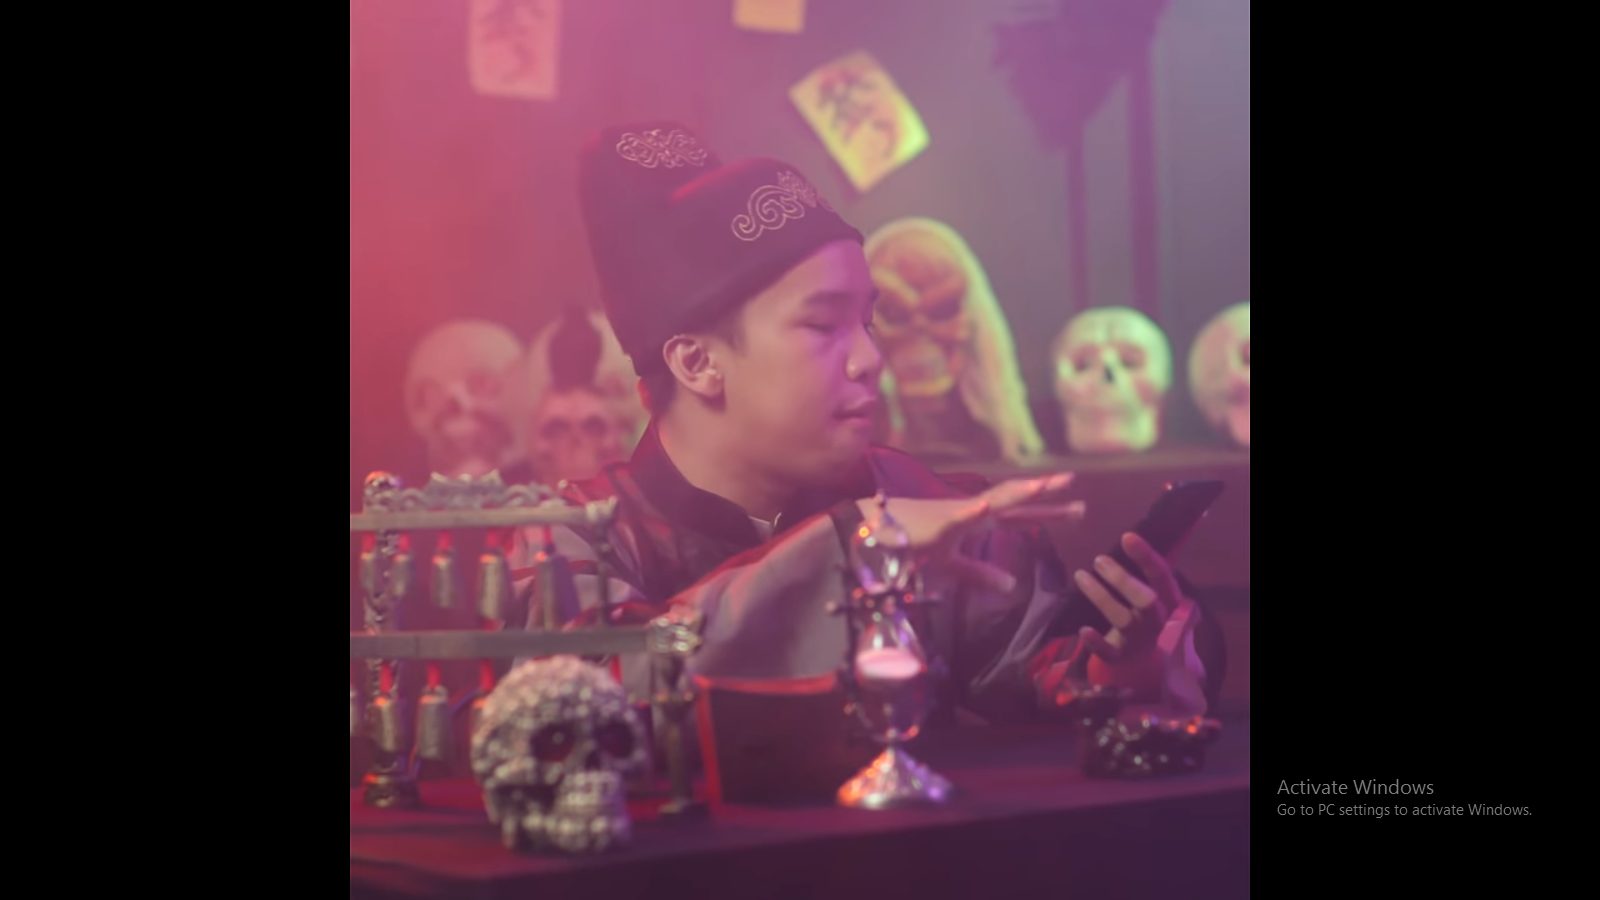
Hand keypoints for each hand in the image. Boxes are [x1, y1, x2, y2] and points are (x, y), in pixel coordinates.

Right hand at [858, 473, 1082, 594]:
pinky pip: (958, 517)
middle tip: (1076, 488)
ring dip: (1016, 493)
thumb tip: (1011, 586)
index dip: (1049, 513)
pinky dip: (973, 511)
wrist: (874, 530)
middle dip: (1045, 496)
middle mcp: (973, 512)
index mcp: (978, 521)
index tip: (1078, 509)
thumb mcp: (951, 565)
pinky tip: (987, 505)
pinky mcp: (937, 523)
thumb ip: (980, 573)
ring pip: (992, 501)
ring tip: (1043, 484)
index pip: (1020, 516)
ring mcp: (956, 513)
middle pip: (1016, 503)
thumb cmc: (911, 543)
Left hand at [1062, 532, 1205, 710]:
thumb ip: (1149, 578)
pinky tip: (1084, 630)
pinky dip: (1097, 643)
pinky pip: (1110, 653)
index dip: (1146, 557)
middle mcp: (1159, 622)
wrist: (1163, 670)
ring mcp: (1141, 642)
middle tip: (1099, 559)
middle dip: (1122, 579)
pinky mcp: (1123, 658)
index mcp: (1172, 604)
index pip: (1162, 577)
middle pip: (1145, 600)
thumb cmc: (1156, 623)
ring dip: (1101, 596)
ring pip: (1123, 619)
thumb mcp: (1161, 600)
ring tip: (1080, 576)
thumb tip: (1132, 541)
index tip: (1127, 537)